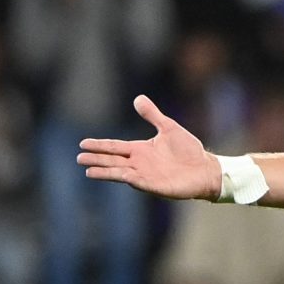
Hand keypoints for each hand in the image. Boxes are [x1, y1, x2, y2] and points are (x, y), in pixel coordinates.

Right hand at [79, 95, 220, 200]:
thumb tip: (138, 98)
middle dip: (96, 158)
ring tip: (88, 171)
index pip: (115, 146)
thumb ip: (152, 115)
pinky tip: (116, 175)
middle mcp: (139, 163)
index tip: (83, 143)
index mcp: (140, 150)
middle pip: (112, 160)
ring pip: (119, 172)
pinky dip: (125, 177)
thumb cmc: (188, 150)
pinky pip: (136, 180)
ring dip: (104, 171)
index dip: (100, 145)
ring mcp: (145, 175)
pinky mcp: (154, 185)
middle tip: (79, 157)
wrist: (204, 169)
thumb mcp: (168, 127)